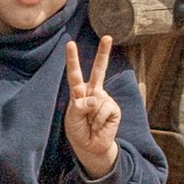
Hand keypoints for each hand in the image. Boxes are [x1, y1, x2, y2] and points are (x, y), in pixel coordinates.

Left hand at [62, 36, 121, 180]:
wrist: (91, 147)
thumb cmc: (79, 131)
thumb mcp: (72, 120)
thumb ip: (79, 107)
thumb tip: (94, 99)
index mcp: (79, 93)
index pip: (75, 73)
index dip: (72, 59)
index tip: (70, 43)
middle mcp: (93, 93)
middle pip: (99, 70)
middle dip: (104, 53)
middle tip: (108, 37)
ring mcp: (104, 99)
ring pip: (97, 100)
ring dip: (91, 117)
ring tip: (91, 124)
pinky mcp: (113, 109)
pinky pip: (104, 110)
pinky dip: (99, 121)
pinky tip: (99, 126)